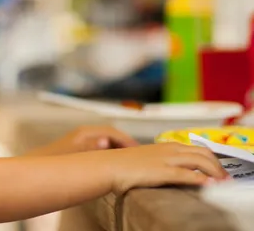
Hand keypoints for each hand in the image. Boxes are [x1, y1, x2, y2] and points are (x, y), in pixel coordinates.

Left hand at [25, 125, 138, 155]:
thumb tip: (104, 141)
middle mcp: (83, 134)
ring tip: (128, 161)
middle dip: (124, 145)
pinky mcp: (76, 150)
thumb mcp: (75, 154)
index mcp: (85, 133)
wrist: (35, 166)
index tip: (139, 151)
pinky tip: (111, 166)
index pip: (112, 132)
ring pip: (104, 143)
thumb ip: (90, 148)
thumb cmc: (54, 160)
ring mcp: (79, 141)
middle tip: (138, 156)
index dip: (127, 141)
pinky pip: (97, 149)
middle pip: (110, 136)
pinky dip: (107, 155)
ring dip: (116, 150)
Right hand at [102, 142, 228, 193]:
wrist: (107, 166)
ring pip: (200, 161)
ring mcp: (166, 159)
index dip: (211, 158)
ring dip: (215, 172)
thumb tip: (168, 169)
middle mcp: (169, 149)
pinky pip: (187, 174)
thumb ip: (159, 160)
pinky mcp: (162, 171)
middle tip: (224, 177)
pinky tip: (209, 185)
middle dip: (217, 165)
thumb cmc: (122, 164)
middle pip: (203, 152)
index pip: (197, 147)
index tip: (217, 168)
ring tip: (221, 183)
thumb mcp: (145, 158)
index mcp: (166, 146)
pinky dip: (201, 179)